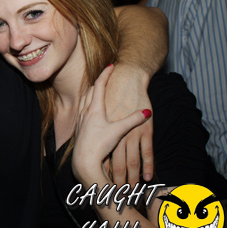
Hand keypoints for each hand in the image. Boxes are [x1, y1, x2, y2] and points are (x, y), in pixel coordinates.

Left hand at [73, 65, 151, 186]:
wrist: (83, 162)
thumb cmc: (99, 145)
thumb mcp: (118, 131)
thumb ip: (133, 121)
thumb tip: (147, 112)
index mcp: (94, 109)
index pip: (99, 85)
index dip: (105, 74)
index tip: (111, 65)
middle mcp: (85, 112)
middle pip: (90, 91)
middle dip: (98, 82)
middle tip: (104, 76)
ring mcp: (80, 120)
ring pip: (84, 101)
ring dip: (91, 93)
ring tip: (96, 89)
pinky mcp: (79, 129)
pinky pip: (82, 110)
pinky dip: (87, 105)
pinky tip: (90, 110)